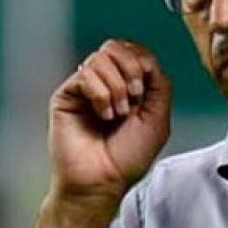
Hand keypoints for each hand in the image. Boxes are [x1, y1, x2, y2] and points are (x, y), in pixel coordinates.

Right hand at [49, 38, 171, 202]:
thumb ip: (160, 86)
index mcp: (129, 86)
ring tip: (117, 115)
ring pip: (101, 57)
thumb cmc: (127, 158)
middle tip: (133, 98)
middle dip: (131, 69)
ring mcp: (86, 87)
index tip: (144, 91)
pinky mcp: (67, 94)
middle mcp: (106, 83)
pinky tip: (103, 115)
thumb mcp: (158, 120)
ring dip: (117, 87)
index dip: (143, 62)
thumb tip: (146, 59)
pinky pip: (85, 73)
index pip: (135, 52)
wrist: (102, 180)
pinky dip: (101, 94)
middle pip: (116, 46)